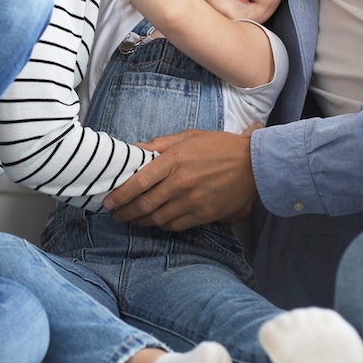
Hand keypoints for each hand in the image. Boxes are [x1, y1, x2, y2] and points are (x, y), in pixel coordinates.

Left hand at [103, 129, 256, 229]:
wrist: (254, 164)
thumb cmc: (220, 147)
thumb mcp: (188, 137)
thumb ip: (159, 144)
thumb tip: (134, 149)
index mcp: (174, 160)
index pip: (139, 181)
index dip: (121, 194)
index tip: (109, 201)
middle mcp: (181, 183)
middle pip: (145, 204)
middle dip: (125, 212)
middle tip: (116, 215)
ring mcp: (192, 201)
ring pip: (158, 218)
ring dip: (140, 222)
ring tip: (131, 220)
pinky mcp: (204, 214)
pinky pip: (176, 225)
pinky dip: (162, 226)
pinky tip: (156, 223)